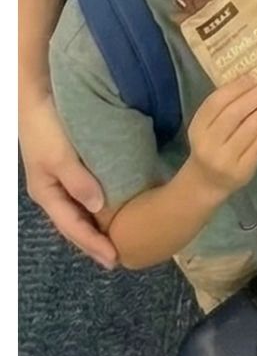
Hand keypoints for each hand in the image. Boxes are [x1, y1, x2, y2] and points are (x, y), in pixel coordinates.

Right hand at [20, 92, 117, 267]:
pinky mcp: (70, 165)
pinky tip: (113, 205)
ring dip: (98, 224)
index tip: (114, 260)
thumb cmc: (46, 127)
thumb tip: (99, 208)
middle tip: (120, 256)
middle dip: (94, 241)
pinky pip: (85, 192)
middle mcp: (53, 191)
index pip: (73, 228)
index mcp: (47, 194)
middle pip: (75, 224)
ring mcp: (60, 178)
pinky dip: (99, 204)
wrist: (37, 95)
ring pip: (81, 210)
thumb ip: (78, 182)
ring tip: (119, 237)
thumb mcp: (60, 156)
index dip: (92, 245)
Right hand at [187, 76, 256, 200]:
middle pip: (234, 114)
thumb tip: (251, 79)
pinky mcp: (242, 171)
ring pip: (250, 128)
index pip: (216, 102)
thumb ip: (223, 106)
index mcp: (197, 128)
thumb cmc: (210, 144)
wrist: (207, 181)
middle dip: (255, 96)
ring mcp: (225, 160)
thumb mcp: (208, 125)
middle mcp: (208, 145)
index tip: (253, 76)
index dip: (236, 87)